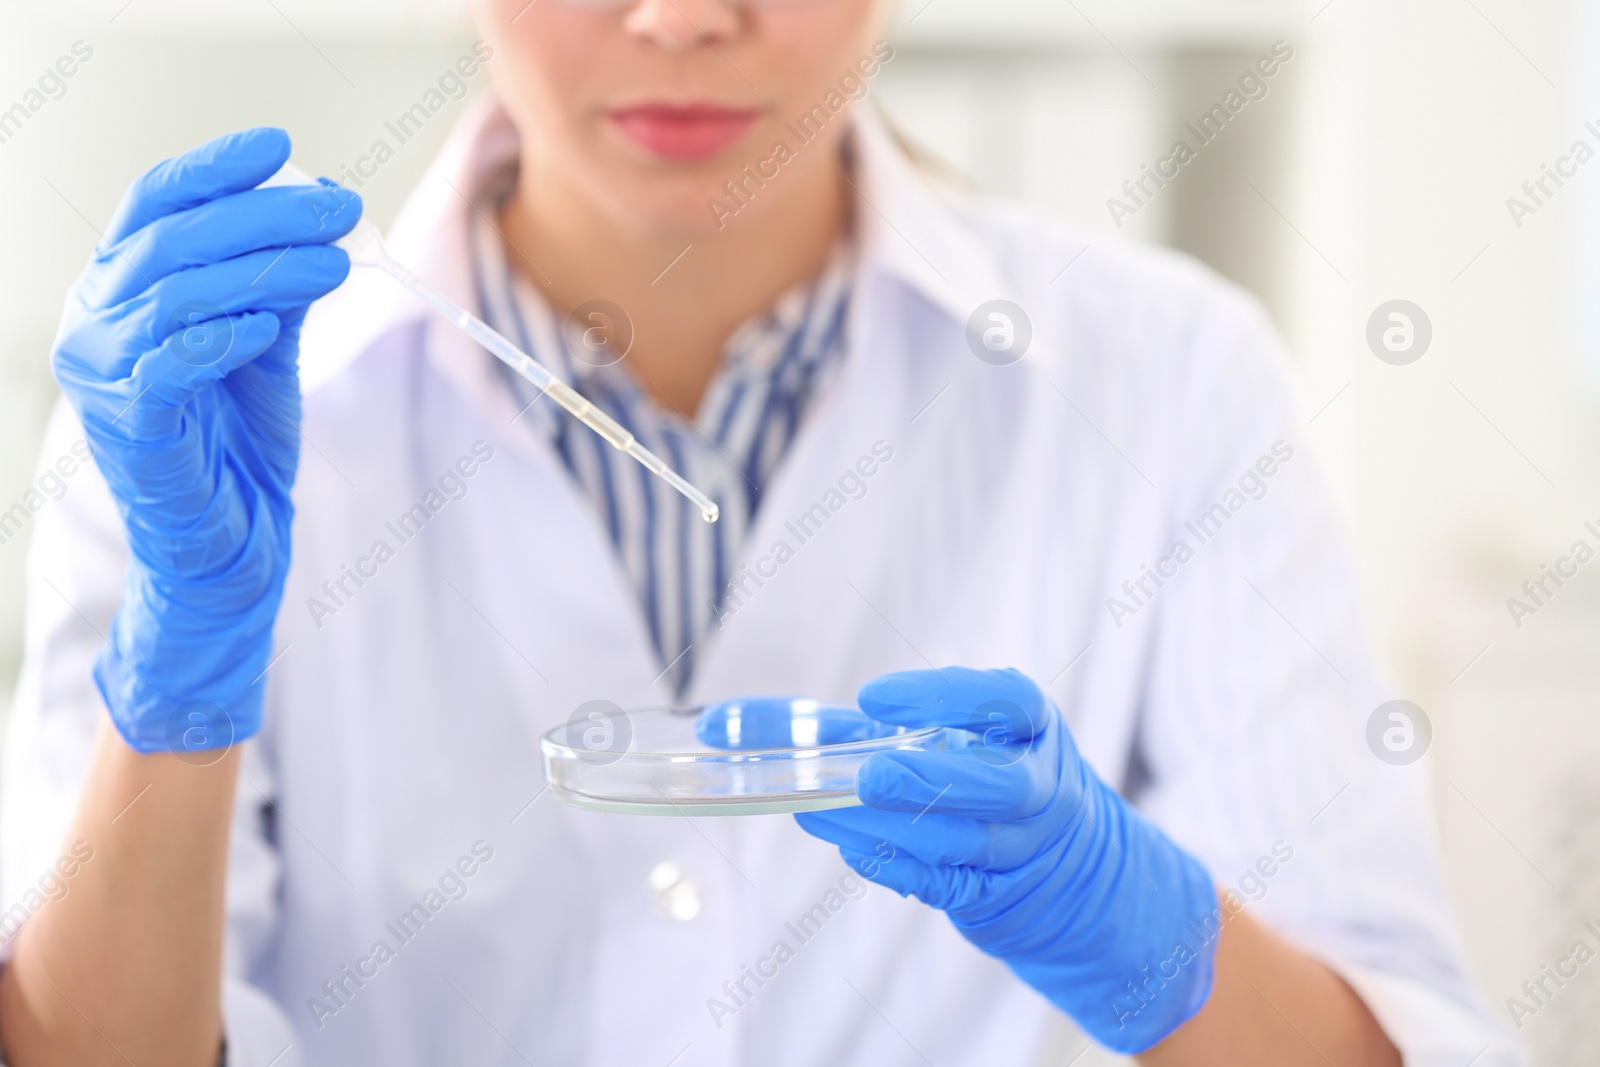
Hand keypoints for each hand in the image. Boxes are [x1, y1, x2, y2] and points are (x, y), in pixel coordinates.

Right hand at [50, 128, 360, 752]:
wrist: (232, 544)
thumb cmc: (240, 443)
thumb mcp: (266, 345)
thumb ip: (278, 285)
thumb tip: (321, 218)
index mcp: (123, 289)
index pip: (156, 203)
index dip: (216, 169)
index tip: (284, 147)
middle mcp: (96, 320)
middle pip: (172, 239)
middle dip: (262, 215)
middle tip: (341, 209)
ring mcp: (105, 376)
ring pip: (175, 294)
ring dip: (261, 269)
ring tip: (335, 261)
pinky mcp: (131, 428)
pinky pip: (167, 366)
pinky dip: (218, 336)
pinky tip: (267, 323)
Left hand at [698, 668, 1220, 1052]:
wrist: (1069, 871)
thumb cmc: (988, 779)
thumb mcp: (961, 737)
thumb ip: (872, 724)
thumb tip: (746, 722)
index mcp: (1034, 729)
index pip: (1007, 702)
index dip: (943, 697)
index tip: (871, 697)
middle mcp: (1039, 788)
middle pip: (997, 787)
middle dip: (928, 780)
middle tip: (868, 775)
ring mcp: (1021, 848)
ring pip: (959, 843)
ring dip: (887, 829)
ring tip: (822, 810)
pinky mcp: (996, 896)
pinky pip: (942, 883)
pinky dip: (892, 864)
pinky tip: (848, 845)